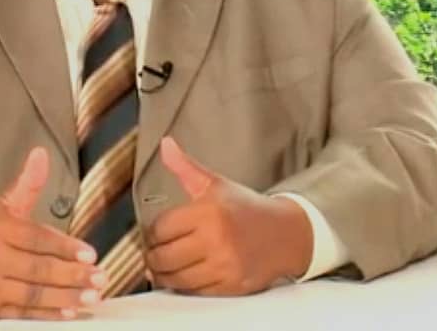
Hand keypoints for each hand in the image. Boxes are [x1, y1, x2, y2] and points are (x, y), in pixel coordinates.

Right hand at [0, 147, 106, 320]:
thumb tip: (42, 153)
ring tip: (92, 298)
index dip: (63, 247)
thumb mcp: (2, 207)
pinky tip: (70, 313)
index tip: (90, 254)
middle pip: (37, 270)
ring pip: (32, 295)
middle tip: (101, 278)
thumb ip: (27, 185)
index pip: (35, 239)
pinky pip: (22, 313)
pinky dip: (47, 315)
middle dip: (71, 276)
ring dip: (65, 298)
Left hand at [144, 137, 313, 295]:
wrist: (285, 233)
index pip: (161, 228)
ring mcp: (224, 266)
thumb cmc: (245, 208)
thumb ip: (185, 167)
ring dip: (163, 274)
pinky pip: (194, 292)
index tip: (155, 232)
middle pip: (164, 257)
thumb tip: (165, 145)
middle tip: (154, 252)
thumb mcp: (215, 183)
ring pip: (176, 278)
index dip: (152, 232)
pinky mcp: (231, 286)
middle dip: (153, 255)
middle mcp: (216, 240)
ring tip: (164, 265)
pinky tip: (184, 275)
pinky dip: (183, 286)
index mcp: (208, 212)